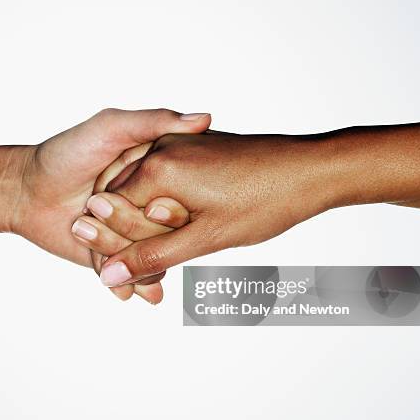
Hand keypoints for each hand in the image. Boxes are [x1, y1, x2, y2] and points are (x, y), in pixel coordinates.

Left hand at [1, 108, 210, 270]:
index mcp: (161, 176)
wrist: (25, 192)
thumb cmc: (66, 153)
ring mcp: (138, 234)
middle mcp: (154, 206)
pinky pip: (136, 279)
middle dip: (136, 233)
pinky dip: (127, 285)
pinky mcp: (121, 257)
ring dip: (125, 259)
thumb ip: (154, 121)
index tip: (136, 200)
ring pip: (154, 262)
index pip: (187, 201)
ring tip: (89, 235)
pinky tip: (120, 287)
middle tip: (93, 206)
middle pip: (171, 236)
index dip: (167, 208)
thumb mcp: (109, 128)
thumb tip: (204, 118)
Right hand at [84, 123, 419, 286]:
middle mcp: (161, 149)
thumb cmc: (266, 201)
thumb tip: (110, 275)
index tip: (123, 275)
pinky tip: (175, 222)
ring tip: (165, 247)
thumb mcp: (205, 238)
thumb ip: (152, 256)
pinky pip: (158, 175)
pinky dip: (158, 202)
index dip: (113, 247)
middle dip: (125, 235)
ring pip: (137, 186)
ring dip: (142, 220)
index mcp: (159, 169)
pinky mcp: (191, 147)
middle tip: (143, 270)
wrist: (310, 170)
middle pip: (118, 197)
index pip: (109, 211)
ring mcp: (176, 143)